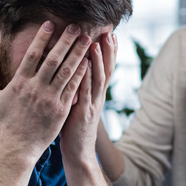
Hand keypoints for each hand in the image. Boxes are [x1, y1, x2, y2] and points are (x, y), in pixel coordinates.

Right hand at [0, 21, 91, 160]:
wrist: (17, 148)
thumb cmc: (4, 123)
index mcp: (20, 83)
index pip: (32, 55)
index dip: (42, 38)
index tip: (50, 24)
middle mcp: (36, 88)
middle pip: (53, 58)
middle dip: (65, 40)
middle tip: (75, 26)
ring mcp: (50, 99)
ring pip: (67, 71)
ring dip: (77, 53)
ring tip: (86, 39)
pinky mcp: (61, 109)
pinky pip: (73, 88)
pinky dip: (81, 73)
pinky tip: (88, 62)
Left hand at [60, 32, 116, 162]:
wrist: (79, 153)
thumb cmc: (74, 129)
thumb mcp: (79, 105)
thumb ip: (79, 89)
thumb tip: (75, 72)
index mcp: (96, 94)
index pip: (105, 69)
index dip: (109, 52)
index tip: (111, 34)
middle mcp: (97, 97)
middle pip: (106, 70)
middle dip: (108, 51)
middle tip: (110, 32)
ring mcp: (92, 105)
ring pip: (97, 79)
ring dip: (97, 61)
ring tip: (96, 43)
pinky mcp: (83, 113)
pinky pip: (84, 92)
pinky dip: (85, 78)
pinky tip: (83, 65)